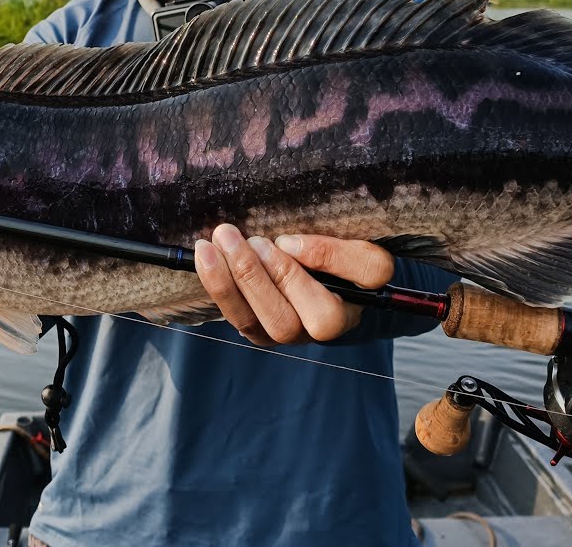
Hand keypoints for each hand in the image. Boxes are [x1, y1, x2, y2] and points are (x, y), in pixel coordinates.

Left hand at [194, 223, 394, 345]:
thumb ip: (339, 252)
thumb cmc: (352, 266)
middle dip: (253, 276)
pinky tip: (205, 256)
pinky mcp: (259, 330)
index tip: (284, 240)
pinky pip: (234, 314)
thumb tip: (288, 245)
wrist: (341, 288)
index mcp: (347, 314)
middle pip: (282, 319)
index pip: (328, 307)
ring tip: (210, 246)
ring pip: (251, 320)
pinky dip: (216, 285)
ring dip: (226, 282)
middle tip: (233, 236)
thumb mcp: (365, 255)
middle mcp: (314, 333)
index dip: (303, 274)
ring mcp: (283, 335)